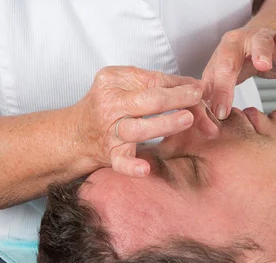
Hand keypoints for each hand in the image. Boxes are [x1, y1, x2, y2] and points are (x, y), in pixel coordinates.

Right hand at [72, 66, 206, 176]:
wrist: (75, 134)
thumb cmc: (110, 107)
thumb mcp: (127, 86)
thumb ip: (159, 84)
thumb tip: (196, 86)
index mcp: (113, 80)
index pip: (153, 79)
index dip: (179, 85)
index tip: (200, 90)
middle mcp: (109, 104)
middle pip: (147, 100)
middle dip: (176, 98)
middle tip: (197, 98)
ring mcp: (109, 130)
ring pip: (138, 128)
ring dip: (164, 124)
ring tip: (187, 120)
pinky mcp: (109, 153)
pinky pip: (120, 161)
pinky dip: (132, 166)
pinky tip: (145, 169)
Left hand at [203, 23, 275, 119]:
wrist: (259, 51)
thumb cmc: (236, 66)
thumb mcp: (219, 81)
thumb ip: (212, 99)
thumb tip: (203, 124)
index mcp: (229, 49)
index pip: (223, 68)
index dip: (222, 91)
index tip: (222, 113)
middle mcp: (252, 39)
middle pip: (254, 42)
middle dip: (259, 52)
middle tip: (262, 65)